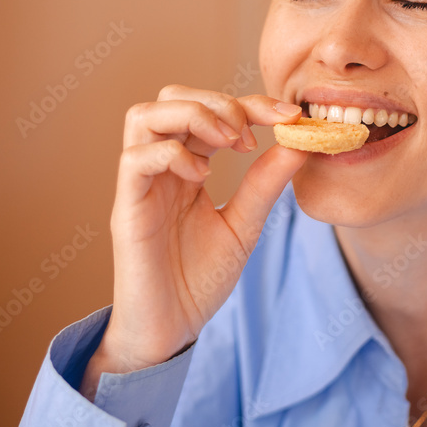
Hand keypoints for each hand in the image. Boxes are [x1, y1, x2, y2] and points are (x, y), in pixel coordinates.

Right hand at [80, 85, 305, 396]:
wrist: (171, 330)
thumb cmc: (199, 279)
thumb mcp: (244, 224)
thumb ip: (265, 184)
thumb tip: (300, 142)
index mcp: (188, 165)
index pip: (211, 110)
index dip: (251, 103)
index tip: (291, 115)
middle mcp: (160, 166)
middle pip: (171, 96)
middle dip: (218, 102)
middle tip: (250, 135)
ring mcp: (141, 184)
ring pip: (144, 115)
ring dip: (192, 115)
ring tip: (228, 143)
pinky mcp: (127, 208)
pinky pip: (135, 159)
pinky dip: (172, 154)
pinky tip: (202, 177)